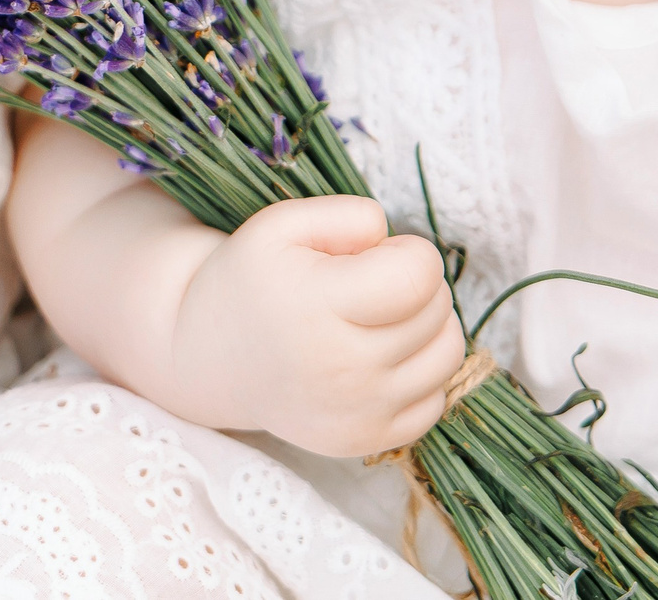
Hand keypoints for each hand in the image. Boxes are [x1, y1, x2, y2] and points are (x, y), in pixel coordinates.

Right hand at [169, 195, 465, 457]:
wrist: (210, 358)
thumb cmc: (253, 281)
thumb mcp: (281, 225)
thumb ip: (347, 216)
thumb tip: (391, 239)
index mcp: (317, 308)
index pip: (419, 276)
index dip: (411, 252)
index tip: (379, 255)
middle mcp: (341, 370)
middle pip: (436, 312)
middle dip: (417, 286)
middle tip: (372, 286)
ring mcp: (355, 413)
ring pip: (447, 357)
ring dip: (429, 328)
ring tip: (384, 318)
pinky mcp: (364, 442)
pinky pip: (435, 403)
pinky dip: (420, 376)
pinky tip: (382, 359)